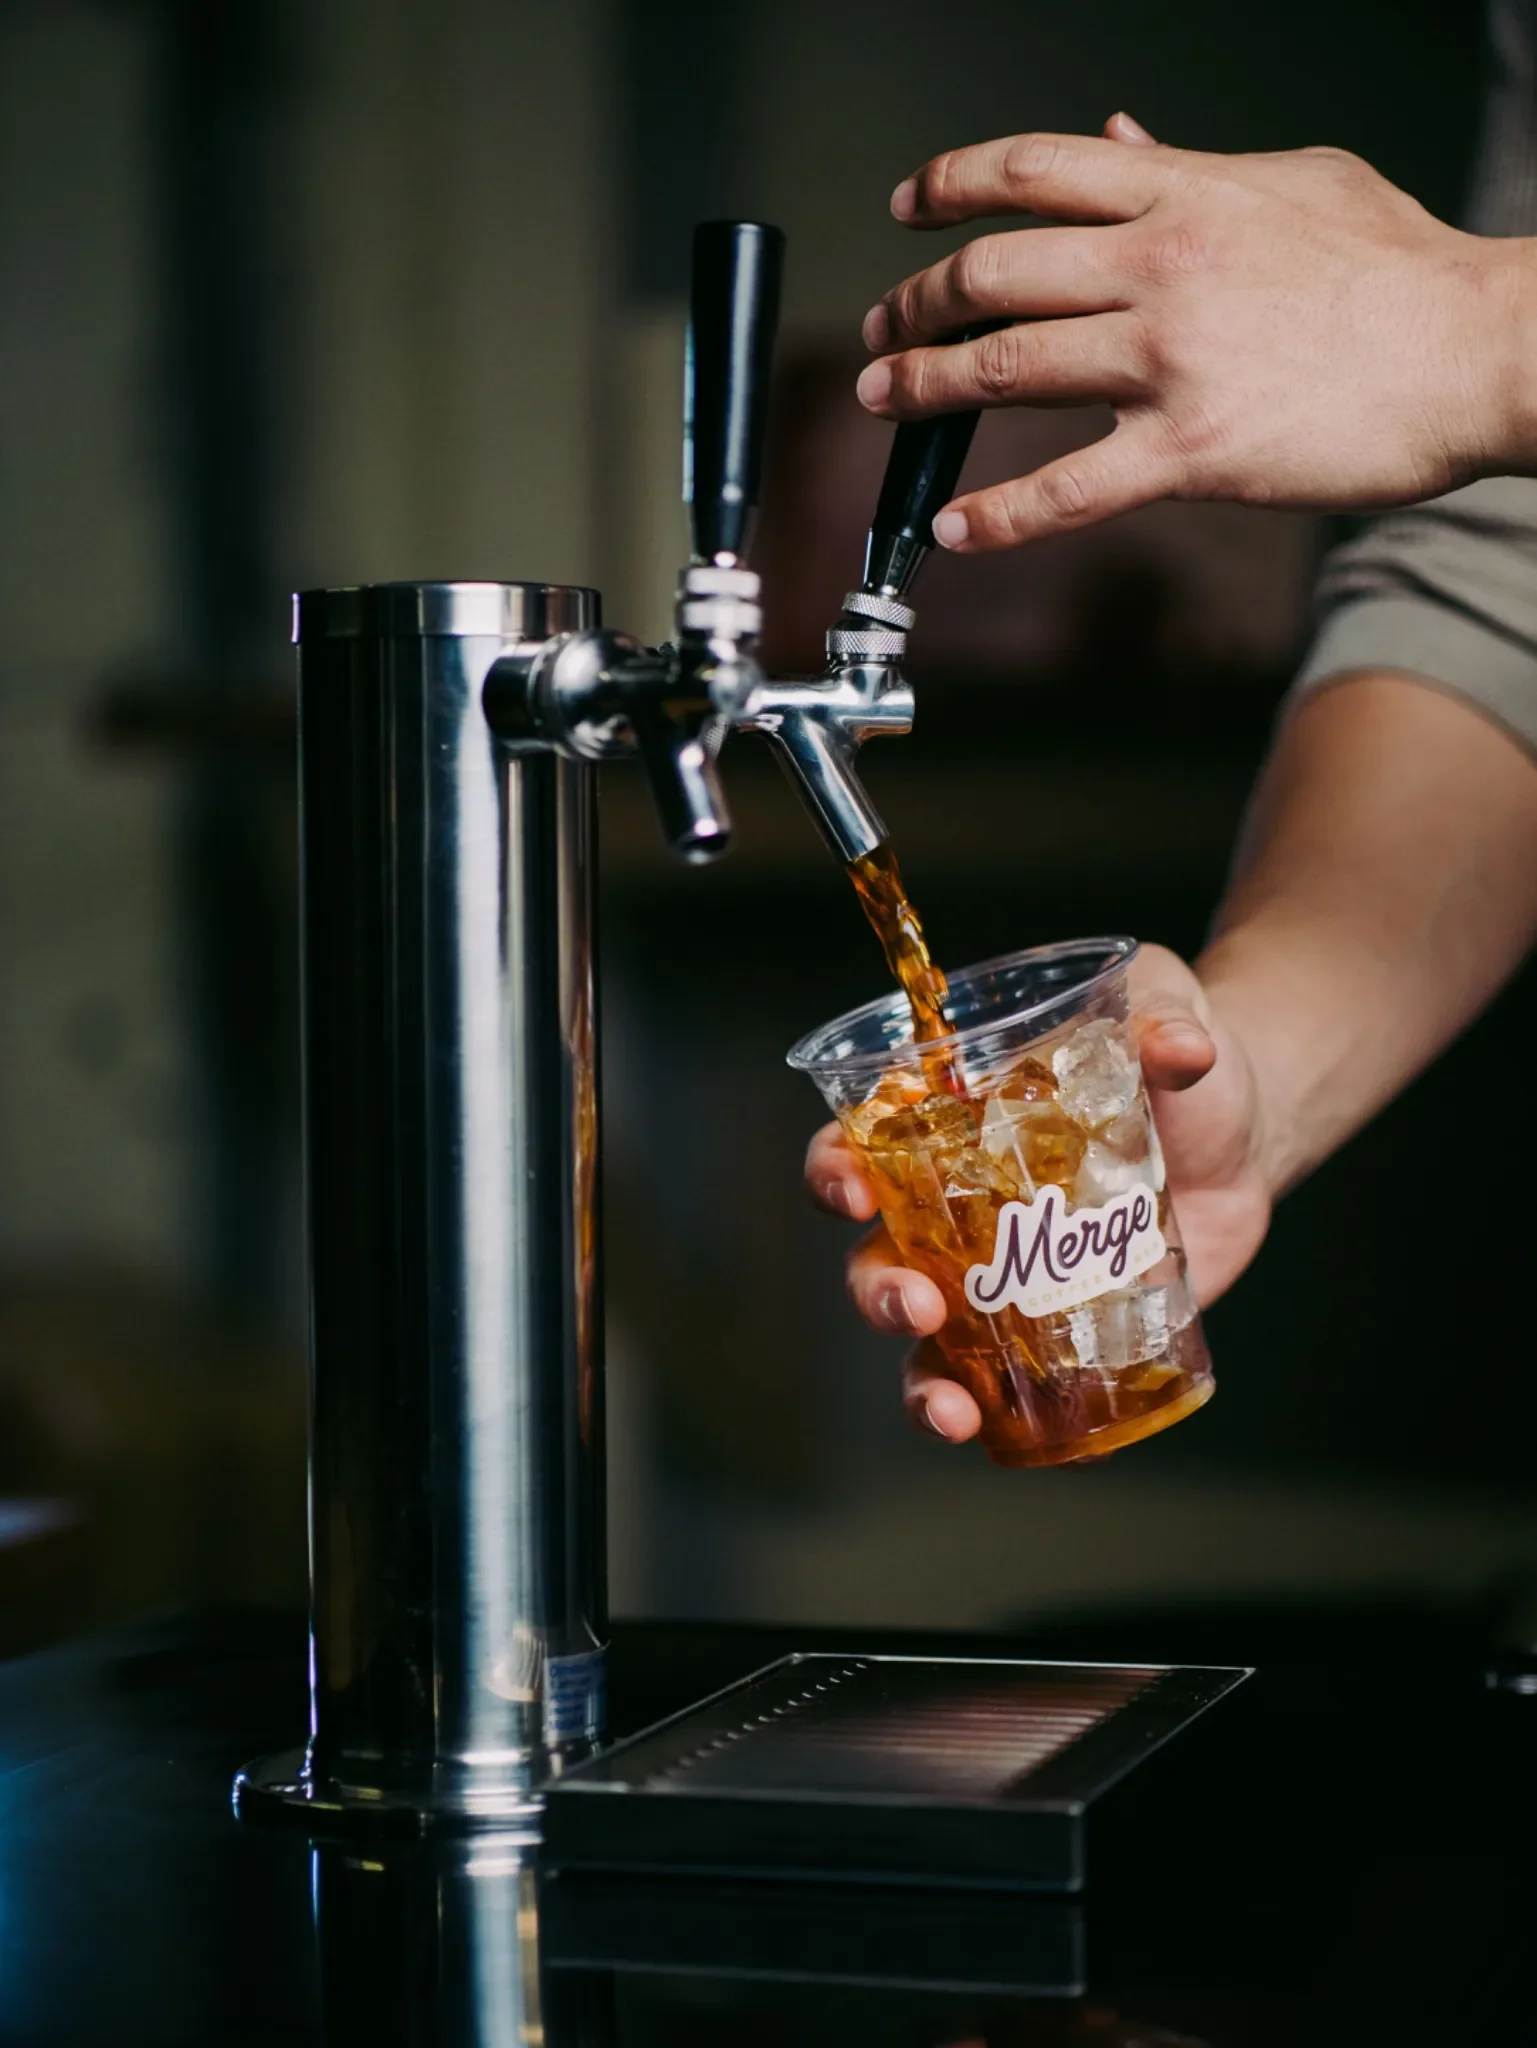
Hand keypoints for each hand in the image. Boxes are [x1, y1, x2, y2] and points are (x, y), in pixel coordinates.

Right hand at [803, 943, 1273, 1443]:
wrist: (1242, 1135)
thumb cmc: (1176, 1061)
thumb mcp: (1168, 1016)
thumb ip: (1165, 1021)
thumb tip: (1184, 1046)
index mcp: (950, 1122)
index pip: (860, 1144)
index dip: (836, 1169)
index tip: (852, 1187)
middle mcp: (957, 1210)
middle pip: (879, 1258)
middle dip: (877, 1290)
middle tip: (915, 1303)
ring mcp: (1006, 1280)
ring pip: (930, 1346)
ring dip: (922, 1383)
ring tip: (952, 1410)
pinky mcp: (1062, 1331)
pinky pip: (1025, 1392)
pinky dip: (1024, 1431)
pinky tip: (1047, 1452)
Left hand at [856, 113, 1536, 548]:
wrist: (1473, 349)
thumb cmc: (1401, 270)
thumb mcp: (1299, 179)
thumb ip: (1196, 163)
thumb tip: (1122, 138)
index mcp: (1182, 193)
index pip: (1031, 170)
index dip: (950, 185)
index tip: (910, 208)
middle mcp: (1158, 265)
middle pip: (993, 272)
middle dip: (918, 301)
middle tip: (884, 328)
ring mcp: (1167, 360)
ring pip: (1004, 369)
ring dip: (924, 386)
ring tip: (884, 397)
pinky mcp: (1188, 450)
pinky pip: (1066, 490)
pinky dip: (997, 517)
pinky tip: (954, 530)